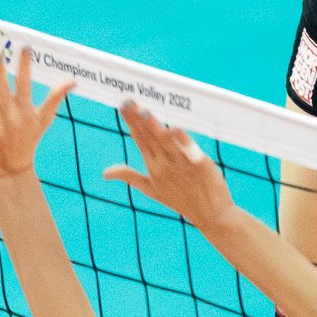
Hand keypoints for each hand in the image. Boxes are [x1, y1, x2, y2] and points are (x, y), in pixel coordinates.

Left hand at [0, 41, 70, 182]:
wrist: (11, 169)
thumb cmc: (28, 139)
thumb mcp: (44, 120)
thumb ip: (55, 98)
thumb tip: (73, 80)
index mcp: (25, 109)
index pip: (25, 82)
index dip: (25, 65)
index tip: (25, 47)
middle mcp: (10, 115)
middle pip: (4, 89)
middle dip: (0, 71)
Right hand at [103, 102, 236, 227]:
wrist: (211, 215)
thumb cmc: (181, 200)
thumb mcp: (152, 190)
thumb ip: (129, 176)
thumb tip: (104, 172)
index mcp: (153, 168)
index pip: (140, 140)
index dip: (131, 123)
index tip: (123, 106)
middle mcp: (165, 164)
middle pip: (150, 137)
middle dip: (138, 119)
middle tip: (128, 101)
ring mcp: (182, 164)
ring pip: (166, 141)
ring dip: (154, 127)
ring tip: (144, 112)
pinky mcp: (199, 164)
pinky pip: (189, 149)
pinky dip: (182, 140)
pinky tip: (174, 128)